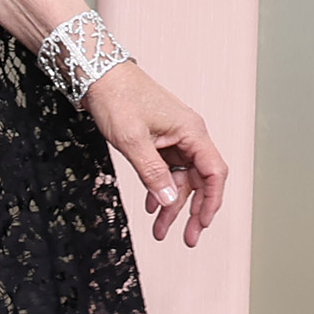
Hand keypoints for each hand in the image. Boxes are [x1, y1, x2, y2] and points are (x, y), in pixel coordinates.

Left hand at [86, 62, 230, 245]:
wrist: (98, 74)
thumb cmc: (117, 98)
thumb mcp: (133, 141)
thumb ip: (153, 173)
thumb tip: (170, 200)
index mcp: (191, 131)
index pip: (215, 172)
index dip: (212, 201)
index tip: (203, 224)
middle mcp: (188, 135)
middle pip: (200, 180)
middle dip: (194, 211)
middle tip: (188, 239)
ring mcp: (175, 137)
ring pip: (182, 178)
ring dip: (172, 205)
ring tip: (160, 231)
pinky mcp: (160, 139)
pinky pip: (167, 170)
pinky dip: (160, 189)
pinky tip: (151, 206)